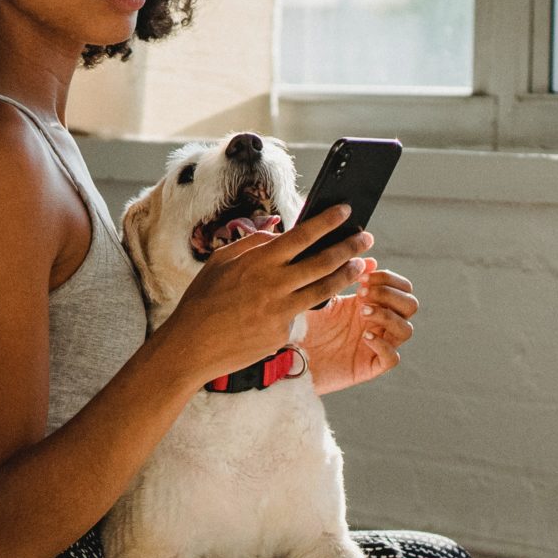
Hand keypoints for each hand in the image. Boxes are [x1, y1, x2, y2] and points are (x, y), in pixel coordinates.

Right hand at [161, 203, 374, 384]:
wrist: (191, 347)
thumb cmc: (202, 301)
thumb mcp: (219, 262)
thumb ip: (252, 244)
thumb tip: (279, 235)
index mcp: (258, 262)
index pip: (302, 235)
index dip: (327, 221)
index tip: (346, 211)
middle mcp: (273, 285)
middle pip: (323, 261)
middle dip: (349, 247)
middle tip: (366, 238)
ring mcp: (280, 312)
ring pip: (324, 290)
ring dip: (346, 275)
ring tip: (359, 266)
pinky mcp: (282, 334)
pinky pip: (298, 315)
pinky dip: (301, 306)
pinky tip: (299, 304)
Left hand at [298, 262, 417, 393]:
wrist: (288, 356)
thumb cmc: (303, 324)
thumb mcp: (322, 295)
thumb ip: (343, 276)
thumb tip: (369, 260)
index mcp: (372, 303)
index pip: (402, 287)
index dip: (388, 279)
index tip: (362, 278)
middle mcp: (379, 324)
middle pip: (410, 305)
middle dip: (390, 294)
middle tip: (362, 293)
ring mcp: (377, 345)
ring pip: (406, 330)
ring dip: (387, 316)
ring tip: (362, 312)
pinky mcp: (369, 367)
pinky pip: (392, 358)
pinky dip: (383, 345)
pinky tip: (365, 336)